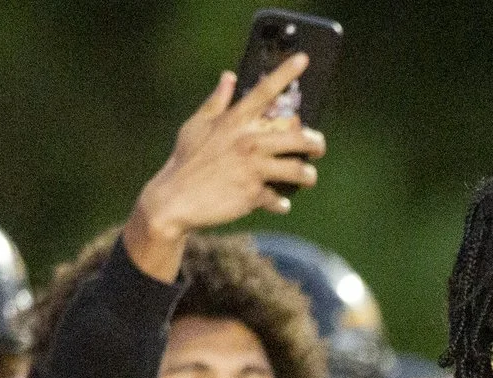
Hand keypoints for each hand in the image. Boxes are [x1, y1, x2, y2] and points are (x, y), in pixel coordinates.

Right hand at [126, 58, 326, 276]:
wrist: (174, 200)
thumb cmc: (186, 160)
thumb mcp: (196, 125)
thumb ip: (216, 102)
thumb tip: (229, 77)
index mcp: (234, 121)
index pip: (264, 91)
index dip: (285, 74)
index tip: (303, 59)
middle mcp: (246, 142)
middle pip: (296, 137)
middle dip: (315, 143)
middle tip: (317, 147)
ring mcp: (252, 169)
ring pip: (298, 170)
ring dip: (307, 175)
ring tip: (307, 177)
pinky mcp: (253, 195)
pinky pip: (279, 199)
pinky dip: (280, 203)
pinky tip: (280, 203)